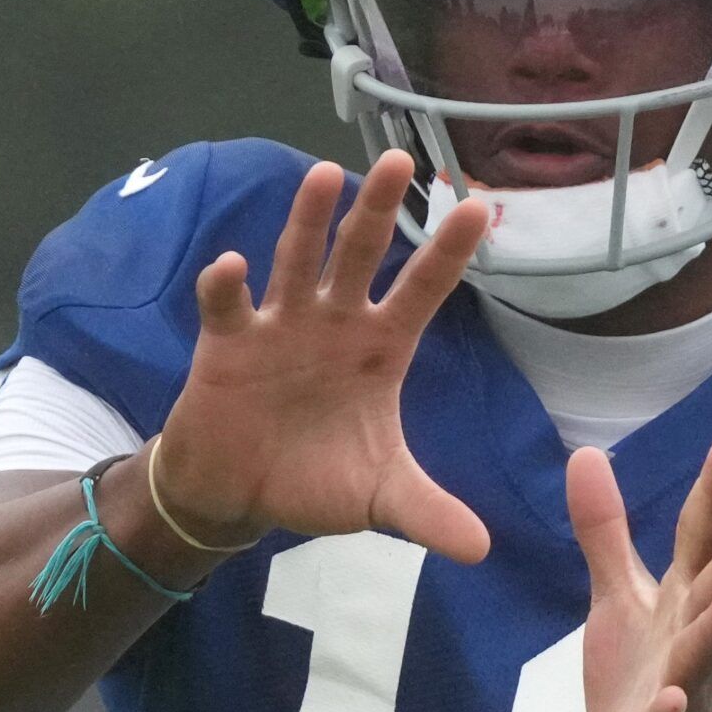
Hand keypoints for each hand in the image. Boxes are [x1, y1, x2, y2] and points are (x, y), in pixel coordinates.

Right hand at [154, 150, 491, 562]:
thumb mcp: (378, 499)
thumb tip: (483, 551)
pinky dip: (227, 284)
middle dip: (380, 210)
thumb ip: (427, 514)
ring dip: (308, 220)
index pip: (422, 291)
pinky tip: (232, 264)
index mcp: (379, 348)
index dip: (448, 254)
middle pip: (360, 254)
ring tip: (324, 176)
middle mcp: (333, 322)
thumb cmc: (314, 479)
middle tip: (401, 160)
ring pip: (298, 260)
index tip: (481, 208)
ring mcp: (280, 324)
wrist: (238, 495)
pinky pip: (228, 305)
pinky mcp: (228, 342)